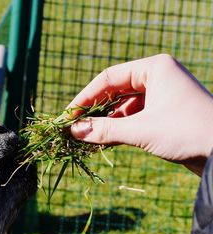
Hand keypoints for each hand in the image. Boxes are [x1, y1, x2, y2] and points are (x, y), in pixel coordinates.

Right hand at [68, 54, 212, 174]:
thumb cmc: (187, 133)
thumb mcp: (142, 130)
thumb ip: (105, 130)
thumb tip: (74, 131)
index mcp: (154, 68)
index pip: (109, 78)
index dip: (85, 97)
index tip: (68, 114)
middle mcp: (157, 78)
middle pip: (115, 92)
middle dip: (94, 111)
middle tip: (73, 127)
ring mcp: (161, 96)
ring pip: (123, 107)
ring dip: (105, 123)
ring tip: (84, 137)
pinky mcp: (164, 114)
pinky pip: (134, 118)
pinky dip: (118, 129)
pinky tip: (102, 141)